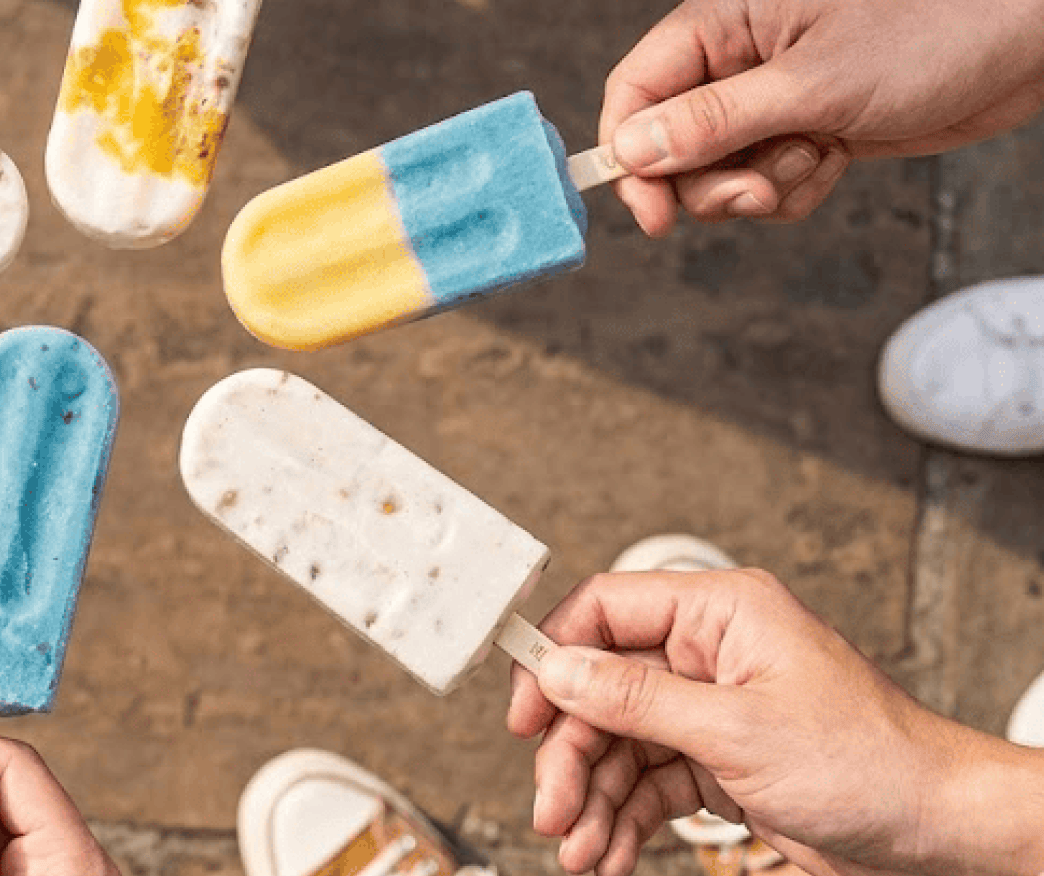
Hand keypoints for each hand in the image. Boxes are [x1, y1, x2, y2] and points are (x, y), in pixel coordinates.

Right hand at [506, 569, 1043, 875]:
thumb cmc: (872, 762)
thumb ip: (637, 699)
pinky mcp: (722, 762)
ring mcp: (714, 711)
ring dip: (593, 799)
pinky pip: (650, 783)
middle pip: (603, 692)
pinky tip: (608, 851)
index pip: (606, 611)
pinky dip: (624, 820)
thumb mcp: (738, 730)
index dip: (555, 658)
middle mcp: (712, 655)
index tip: (524, 711)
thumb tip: (560, 670)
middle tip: (552, 806)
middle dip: (573, 755)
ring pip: (621, 746)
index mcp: (721, 614)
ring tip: (580, 848)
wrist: (938, 834)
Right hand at [601, 0, 1043, 236]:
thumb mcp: (812, 86)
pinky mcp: (798, 124)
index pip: (637, 87)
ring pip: (718, 170)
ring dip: (764, 183)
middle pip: (671, 142)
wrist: (1018, 47)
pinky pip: (763, 179)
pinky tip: (837, 158)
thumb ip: (714, 121)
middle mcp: (736, 51)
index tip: (651, 214)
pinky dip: (795, 185)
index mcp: (725, 14)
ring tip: (818, 155)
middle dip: (715, 180)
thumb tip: (631, 150)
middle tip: (760, 188)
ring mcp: (767, 90)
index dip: (630, 154)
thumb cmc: (929, 38)